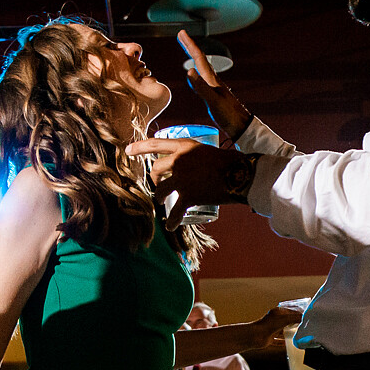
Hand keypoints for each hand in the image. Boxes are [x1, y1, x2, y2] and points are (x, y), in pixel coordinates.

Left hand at [128, 137, 250, 229]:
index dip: (140, 147)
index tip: (127, 150)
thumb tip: (193, 167)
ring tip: (161, 202)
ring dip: (158, 197)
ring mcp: (182, 179)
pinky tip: (171, 226)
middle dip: (154, 179)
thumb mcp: (208, 151)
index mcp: (185, 146)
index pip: (156, 144)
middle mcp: (179, 160)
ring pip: (160, 190)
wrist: (241, 174)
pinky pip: (175, 211)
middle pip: (155, 170)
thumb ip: (196, 157)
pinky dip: (172, 220)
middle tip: (158, 184)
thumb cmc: (231, 162)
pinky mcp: (189, 196)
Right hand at [178, 29, 251, 138]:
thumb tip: (188, 71)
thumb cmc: (229, 116)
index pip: (199, 58)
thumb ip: (201, 88)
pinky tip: (198, 76)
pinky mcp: (216, 96)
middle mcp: (214, 81)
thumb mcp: (213, 102)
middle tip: (182, 36)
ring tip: (189, 52)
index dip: (190, 45)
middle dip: (190, 47)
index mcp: (212, 81)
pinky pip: (204, 78)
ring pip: (203, 67)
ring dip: (194, 57)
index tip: (181, 33)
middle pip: (200, 59)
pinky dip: (198, 72)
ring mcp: (215, 88)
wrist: (242, 127)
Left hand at [254, 306, 301, 345]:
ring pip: (283, 331)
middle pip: (287, 321)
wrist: (255, 336)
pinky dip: (283, 342)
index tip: (306, 316)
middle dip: (295, 323)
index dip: (298, 313)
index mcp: (278, 312)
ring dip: (290, 333)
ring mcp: (272, 329)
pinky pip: (278, 340)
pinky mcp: (270, 338)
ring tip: (300, 335)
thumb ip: (296, 318)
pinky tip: (289, 344)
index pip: (290, 311)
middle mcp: (275, 320)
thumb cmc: (268, 325)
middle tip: (305, 326)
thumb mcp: (285, 319)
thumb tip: (304, 317)